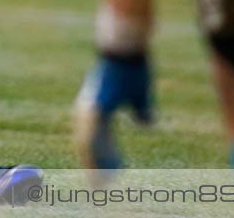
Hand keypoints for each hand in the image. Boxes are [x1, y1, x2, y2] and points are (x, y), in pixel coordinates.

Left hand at [74, 51, 152, 177]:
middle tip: (102, 187)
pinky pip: (91, 135)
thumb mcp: (140, 94)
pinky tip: (98, 165)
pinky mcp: (94, 106)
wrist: (127, 46)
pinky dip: (95, 153)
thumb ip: (141, 110)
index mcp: (98, 108)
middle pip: (88, 146)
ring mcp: (89, 108)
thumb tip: (147, 123)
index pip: (97, 140)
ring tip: (101, 182)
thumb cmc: (132, 66)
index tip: (112, 175)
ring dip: (95, 165)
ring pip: (87, 145)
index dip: (103, 159)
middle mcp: (88, 110)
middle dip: (96, 167)